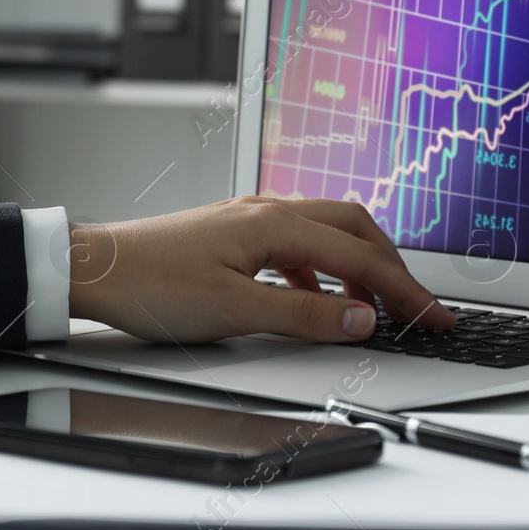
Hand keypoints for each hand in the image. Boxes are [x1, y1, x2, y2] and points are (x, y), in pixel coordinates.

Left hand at [66, 195, 455, 343]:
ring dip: (359, 267)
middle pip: (354, 228)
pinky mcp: (235, 235)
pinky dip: (322, 271)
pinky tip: (315, 300)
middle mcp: (267, 210)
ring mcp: (251, 220)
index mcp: (274, 224)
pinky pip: (297, 245)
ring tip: (373, 307)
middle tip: (418, 306)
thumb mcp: (234, 311)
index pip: (360, 258)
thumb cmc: (150, 284)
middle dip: (393, 267)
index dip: (405, 291)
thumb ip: (304, 316)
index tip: (436, 316)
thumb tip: (362, 319)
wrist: (92, 270)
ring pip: (327, 233)